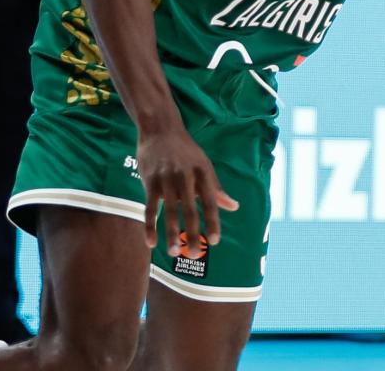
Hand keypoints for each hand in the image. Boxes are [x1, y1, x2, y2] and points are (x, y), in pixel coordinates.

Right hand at [138, 125, 238, 252]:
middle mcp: (186, 177)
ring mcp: (167, 180)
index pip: (210, 201)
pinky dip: (150, 226)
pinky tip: (151, 242)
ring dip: (171, 234)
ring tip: (174, 253)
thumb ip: (217, 189)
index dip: (212, 221)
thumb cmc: (186, 151)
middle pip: (190, 210)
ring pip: (170, 211)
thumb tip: (234, 207)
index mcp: (203, 174)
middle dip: (193, 233)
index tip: (215, 241)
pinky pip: (150, 207)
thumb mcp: (205, 166)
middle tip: (196, 255)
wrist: (161, 130)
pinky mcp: (150, 181)